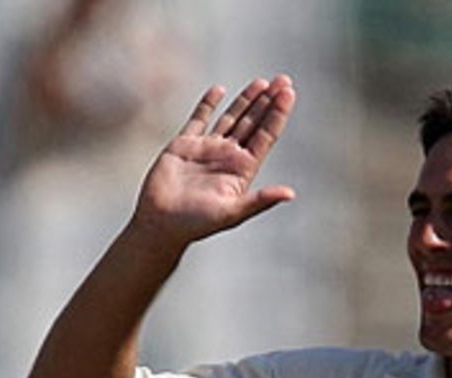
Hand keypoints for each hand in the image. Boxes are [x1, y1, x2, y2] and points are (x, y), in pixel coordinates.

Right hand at [134, 77, 296, 248]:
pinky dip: (208, 103)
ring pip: (232, 117)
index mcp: (242, 171)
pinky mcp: (185, 144)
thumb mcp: (233, 213)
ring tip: (262, 82)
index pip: (265, 137)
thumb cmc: (197, 223)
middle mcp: (228, 157)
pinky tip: (220, 90)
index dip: (278, 115)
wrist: (161, 222)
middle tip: (284, 80)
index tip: (289, 93)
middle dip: (268, 102)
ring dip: (246, 100)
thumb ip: (260, 200)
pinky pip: (199, 118)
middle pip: (253, 123)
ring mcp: (208, 149)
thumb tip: (290, 193)